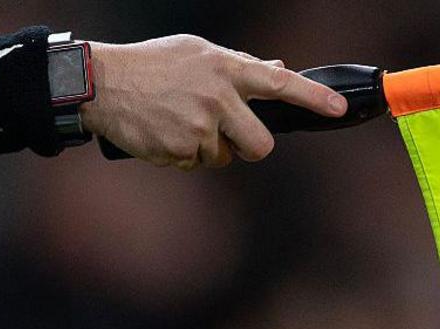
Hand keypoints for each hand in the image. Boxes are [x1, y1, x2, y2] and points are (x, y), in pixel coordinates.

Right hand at [80, 35, 347, 169]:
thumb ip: (239, 64)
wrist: (102, 83)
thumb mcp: (197, 52)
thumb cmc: (152, 65)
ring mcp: (199, 127)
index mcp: (225, 68)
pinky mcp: (179, 150)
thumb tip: (278, 69)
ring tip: (179, 122)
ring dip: (208, 148)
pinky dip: (182, 154)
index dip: (312, 97)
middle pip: (260, 144)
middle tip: (230, 136)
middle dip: (249, 147)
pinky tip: (164, 132)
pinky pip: (195, 164)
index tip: (338, 108)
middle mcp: (217, 98)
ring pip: (224, 157)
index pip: (279, 83)